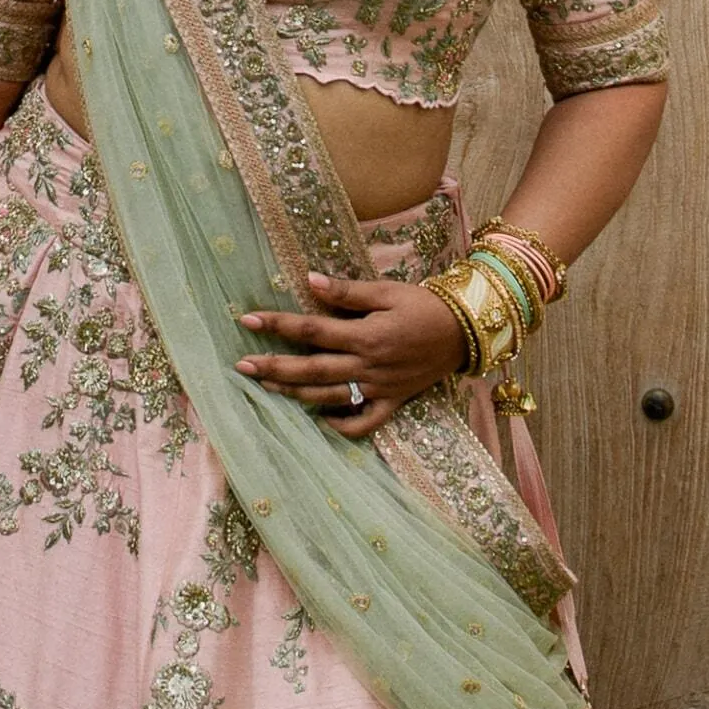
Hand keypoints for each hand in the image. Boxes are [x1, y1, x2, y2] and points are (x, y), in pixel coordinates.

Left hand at [235, 272, 465, 439]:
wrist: (466, 332)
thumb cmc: (425, 306)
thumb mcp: (388, 291)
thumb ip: (348, 292)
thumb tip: (310, 281)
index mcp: (365, 335)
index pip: (311, 329)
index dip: (278, 324)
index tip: (247, 320)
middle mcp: (367, 366)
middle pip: (311, 369)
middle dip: (274, 368)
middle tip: (242, 366)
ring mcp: (379, 388)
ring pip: (328, 397)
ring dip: (294, 394)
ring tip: (265, 388)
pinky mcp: (392, 402)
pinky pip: (363, 423)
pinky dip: (341, 426)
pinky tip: (319, 421)